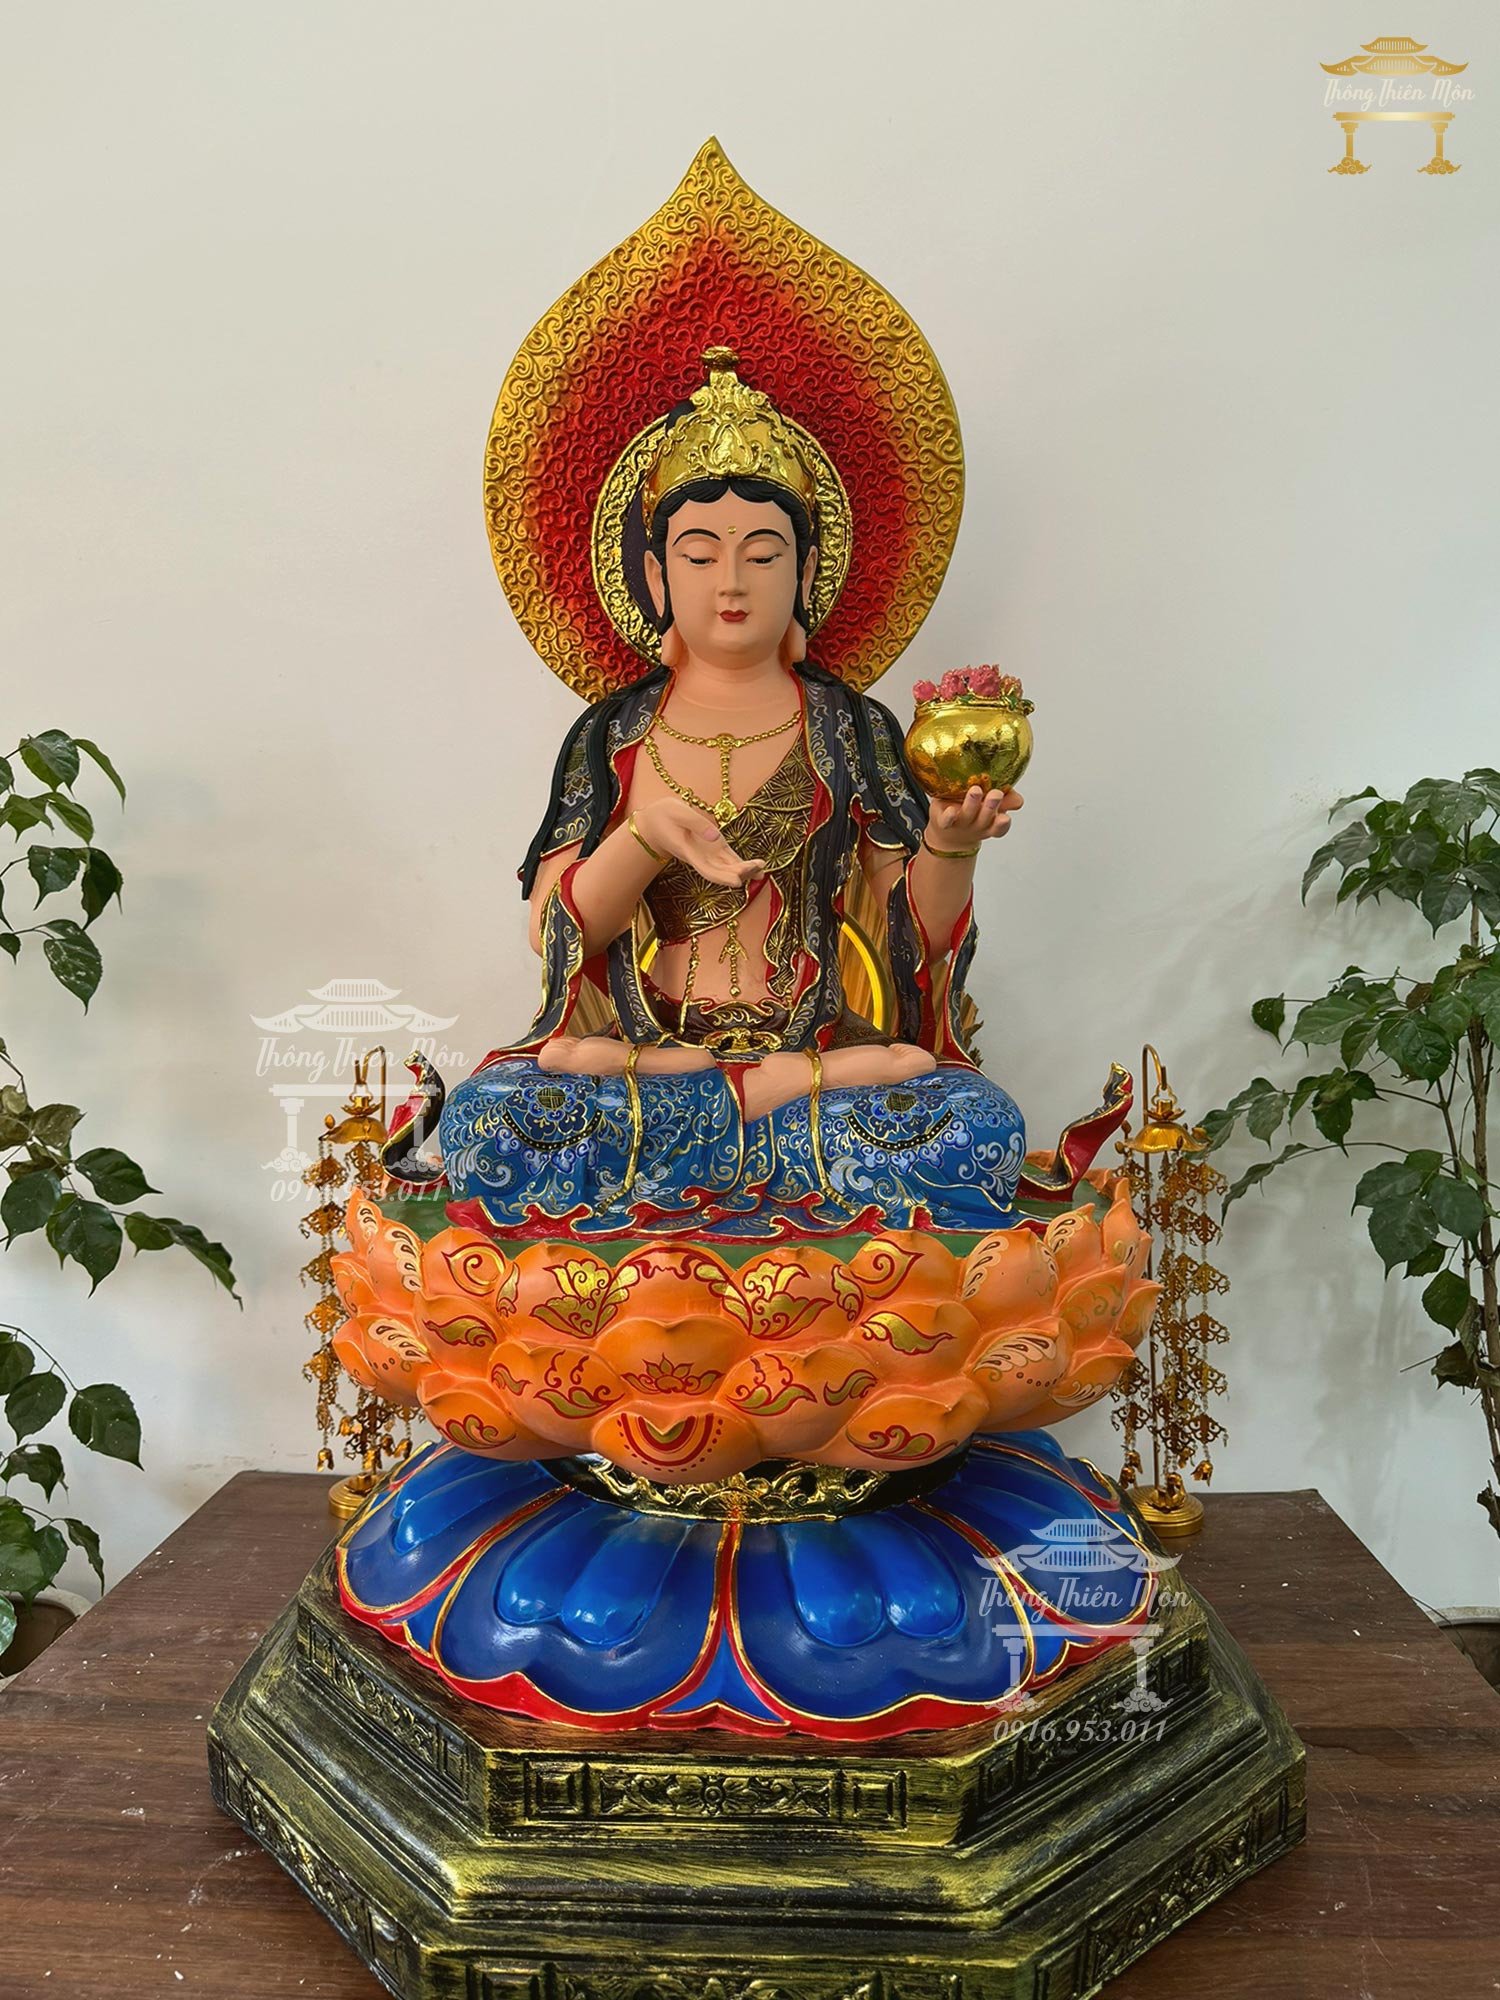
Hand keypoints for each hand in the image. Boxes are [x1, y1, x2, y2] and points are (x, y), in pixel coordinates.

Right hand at [634, 797, 766, 888]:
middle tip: (757, 869)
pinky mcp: (715, 848)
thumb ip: (697, 824)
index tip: (737, 881)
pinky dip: (744, 865)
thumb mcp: (677, 812)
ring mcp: (709, 854)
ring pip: (728, 867)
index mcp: (689, 853)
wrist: (654, 823)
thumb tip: (717, 837)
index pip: (707, 870)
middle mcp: (701, 858)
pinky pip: (731, 860)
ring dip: (745, 870)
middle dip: (739, 873)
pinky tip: (760, 868)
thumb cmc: (663, 816)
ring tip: (762, 868)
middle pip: (721, 872)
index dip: (722, 877)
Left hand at [929, 784, 1022, 846]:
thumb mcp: (991, 804)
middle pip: (985, 819)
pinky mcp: (943, 820)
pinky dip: (949, 816)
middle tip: (996, 794)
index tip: (1005, 818)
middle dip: (991, 807)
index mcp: (990, 822)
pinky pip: (946, 820)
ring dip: (973, 804)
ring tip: (976, 791)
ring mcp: (960, 823)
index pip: (999, 828)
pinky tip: (951, 810)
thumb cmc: (972, 811)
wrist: (947, 830)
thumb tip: (1018, 801)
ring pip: (968, 815)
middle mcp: (977, 824)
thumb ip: (1007, 799)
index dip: (1002, 824)